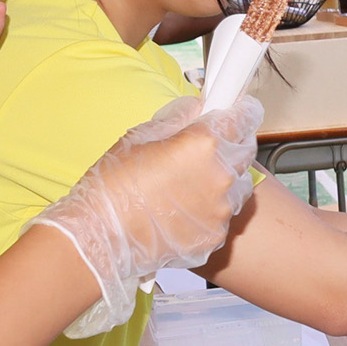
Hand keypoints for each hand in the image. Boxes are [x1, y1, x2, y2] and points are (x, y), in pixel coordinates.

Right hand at [33, 95, 263, 337]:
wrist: (100, 237)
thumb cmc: (113, 184)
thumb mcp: (139, 137)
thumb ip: (176, 119)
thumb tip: (198, 108)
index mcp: (204, 143)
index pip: (245, 117)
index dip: (243, 112)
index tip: (239, 112)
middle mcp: (221, 175)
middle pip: (245, 152)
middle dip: (232, 146)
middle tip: (206, 151)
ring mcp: (221, 209)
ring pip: (239, 187)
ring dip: (223, 182)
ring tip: (190, 187)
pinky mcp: (215, 237)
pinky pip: (223, 217)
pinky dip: (210, 212)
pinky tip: (183, 213)